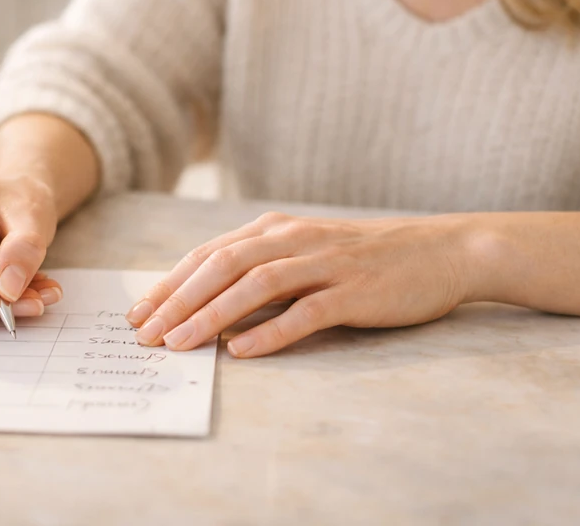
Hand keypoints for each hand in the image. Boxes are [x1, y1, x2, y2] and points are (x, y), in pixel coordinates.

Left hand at [125, 212, 473, 357]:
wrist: (441, 251)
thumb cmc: (366, 259)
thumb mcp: (307, 252)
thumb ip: (263, 270)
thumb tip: (207, 305)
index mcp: (276, 229)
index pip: (209, 254)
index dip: (169, 283)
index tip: (138, 313)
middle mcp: (294, 239)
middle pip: (222, 266)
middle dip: (177, 301)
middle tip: (145, 334)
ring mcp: (325, 263)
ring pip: (256, 285)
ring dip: (211, 316)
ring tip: (179, 345)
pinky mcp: (354, 291)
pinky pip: (305, 311)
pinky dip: (269, 332)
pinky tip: (241, 352)